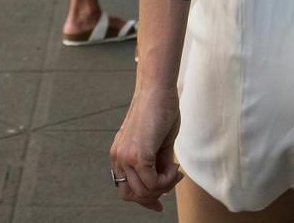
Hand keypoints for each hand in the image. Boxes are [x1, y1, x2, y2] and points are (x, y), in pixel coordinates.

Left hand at [108, 86, 182, 210]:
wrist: (158, 90)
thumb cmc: (159, 112)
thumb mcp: (157, 144)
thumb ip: (156, 164)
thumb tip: (163, 184)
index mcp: (119, 155)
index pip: (125, 190)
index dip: (144, 199)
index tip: (160, 203)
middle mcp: (118, 157)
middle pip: (134, 195)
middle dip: (156, 194)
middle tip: (173, 178)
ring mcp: (127, 157)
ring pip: (145, 191)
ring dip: (165, 185)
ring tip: (175, 168)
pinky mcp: (139, 155)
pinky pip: (153, 183)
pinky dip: (168, 179)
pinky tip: (174, 164)